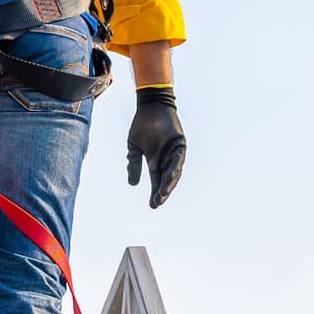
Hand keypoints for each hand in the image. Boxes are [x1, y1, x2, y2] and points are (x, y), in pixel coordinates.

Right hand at [126, 86, 184, 208]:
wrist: (150, 107)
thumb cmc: (142, 125)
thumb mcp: (134, 148)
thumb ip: (133, 164)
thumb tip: (132, 184)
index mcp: (156, 161)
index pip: (157, 181)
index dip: (155, 193)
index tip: (152, 206)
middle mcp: (167, 159)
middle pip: (167, 180)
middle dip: (162, 192)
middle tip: (157, 202)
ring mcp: (174, 152)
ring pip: (174, 172)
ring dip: (169, 183)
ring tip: (163, 193)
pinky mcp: (180, 144)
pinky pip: (179, 159)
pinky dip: (175, 168)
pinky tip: (170, 177)